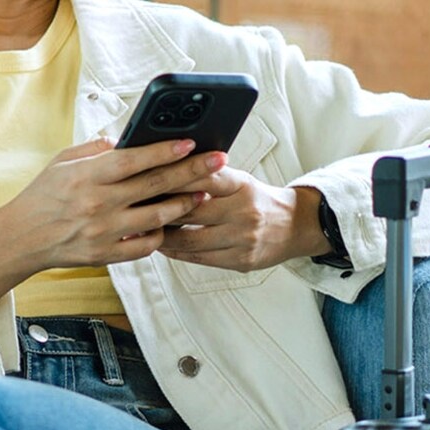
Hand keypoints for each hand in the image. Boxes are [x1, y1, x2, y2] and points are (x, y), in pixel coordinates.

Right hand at [0, 138, 224, 307]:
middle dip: (192, 171)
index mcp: (88, 176)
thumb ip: (96, 150)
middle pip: (155, 186)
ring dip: (185, 204)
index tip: (192, 142)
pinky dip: (161, 234)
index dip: (166, 150)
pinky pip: (146, 246)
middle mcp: (99, 204)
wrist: (21, 238)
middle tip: (218, 161)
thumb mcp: (62, 161)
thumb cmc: (43, 195)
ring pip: (158, 218)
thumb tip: (128, 141)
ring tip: (203, 193)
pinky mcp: (106, 255)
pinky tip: (170, 223)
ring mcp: (104, 232)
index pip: (135, 160)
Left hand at [158, 167, 330, 272]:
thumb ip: (209, 177)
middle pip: (192, 209)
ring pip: (191, 239)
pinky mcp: (240, 260)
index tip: (146, 176)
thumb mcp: (239, 180)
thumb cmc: (257, 200)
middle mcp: (244, 211)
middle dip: (161, 207)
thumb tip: (167, 168)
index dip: (173, 176)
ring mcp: (242, 238)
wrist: (295, 226)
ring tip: (142, 228)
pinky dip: (176, 252)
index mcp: (242, 185)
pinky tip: (161, 244)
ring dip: (163, 235)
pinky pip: (199, 258)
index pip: (203, 176)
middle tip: (134, 204)